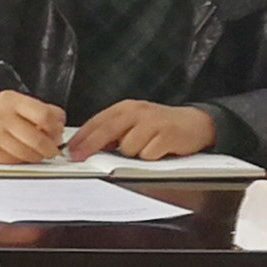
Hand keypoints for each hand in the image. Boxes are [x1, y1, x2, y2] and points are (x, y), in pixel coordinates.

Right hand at [0, 91, 67, 164]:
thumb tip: (60, 124)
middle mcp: (0, 116)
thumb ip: (41, 110)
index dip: (56, 129)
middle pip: (37, 139)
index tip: (58, 135)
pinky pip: (14, 161)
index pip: (44, 116)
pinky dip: (22, 160)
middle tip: (52, 150)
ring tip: (37, 153)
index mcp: (11, 100)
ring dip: (38, 157)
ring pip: (27, 153)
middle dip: (50, 149)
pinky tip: (21, 154)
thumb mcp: (16, 102)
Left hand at [72, 101, 218, 160]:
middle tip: (79, 158)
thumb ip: (114, 130)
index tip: (70, 150)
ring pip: (127, 147)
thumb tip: (88, 145)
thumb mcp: (135, 122)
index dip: (82, 137)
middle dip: (90, 147)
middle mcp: (137, 112)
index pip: (97, 122)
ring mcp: (152, 123)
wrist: (196, 123)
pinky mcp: (166, 136)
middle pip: (106, 131)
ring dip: (133, 154)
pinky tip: (158, 150)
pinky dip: (150, 157)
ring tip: (145, 147)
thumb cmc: (161, 125)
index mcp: (126, 108)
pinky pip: (147, 155)